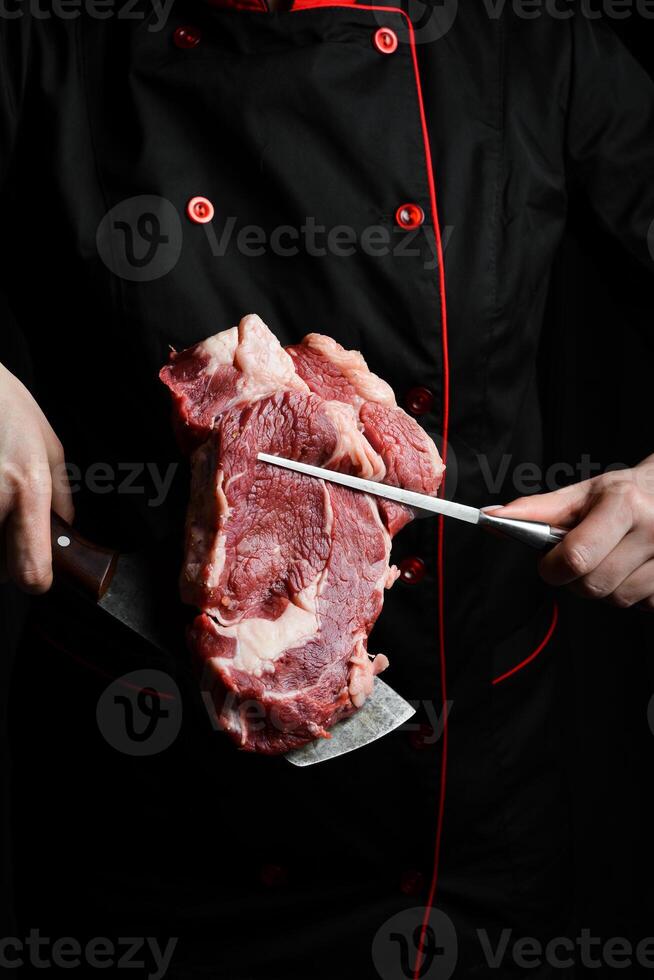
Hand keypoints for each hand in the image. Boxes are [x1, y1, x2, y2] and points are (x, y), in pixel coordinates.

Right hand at [0, 362, 73, 592]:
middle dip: (9, 560)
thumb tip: (67, 535)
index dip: (37, 580)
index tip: (40, 574)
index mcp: (27, 488)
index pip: (30, 570)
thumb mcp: (50, 449)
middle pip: (1, 572)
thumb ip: (61, 498)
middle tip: (11, 526)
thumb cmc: (7, 410)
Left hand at [487, 456, 653, 609]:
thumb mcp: (583, 495)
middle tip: (584, 557)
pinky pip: (642, 605)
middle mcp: (653, 530)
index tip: (550, 562)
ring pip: (617, 599)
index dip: (553, 568)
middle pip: (593, 585)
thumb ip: (537, 509)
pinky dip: (631, 591)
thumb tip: (495, 517)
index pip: (576, 557)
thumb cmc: (623, 495)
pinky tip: (633, 568)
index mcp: (624, 504)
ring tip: (613, 558)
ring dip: (605, 586)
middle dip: (576, 578)